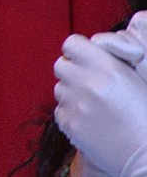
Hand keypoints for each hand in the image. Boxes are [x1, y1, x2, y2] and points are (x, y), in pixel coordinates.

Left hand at [54, 33, 146, 176]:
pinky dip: (71, 114)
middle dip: (73, 72)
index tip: (86, 60)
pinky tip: (90, 121)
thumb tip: (94, 43)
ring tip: (94, 106)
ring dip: (71, 93)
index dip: (79, 51)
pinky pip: (59, 110)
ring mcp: (75, 103)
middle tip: (90, 84)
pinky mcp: (68, 123)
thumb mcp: (136, 77)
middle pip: (61, 65)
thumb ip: (112, 57)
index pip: (71, 44)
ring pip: (59, 88)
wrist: (146, 153)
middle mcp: (86, 82)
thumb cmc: (145, 115)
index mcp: (106, 67)